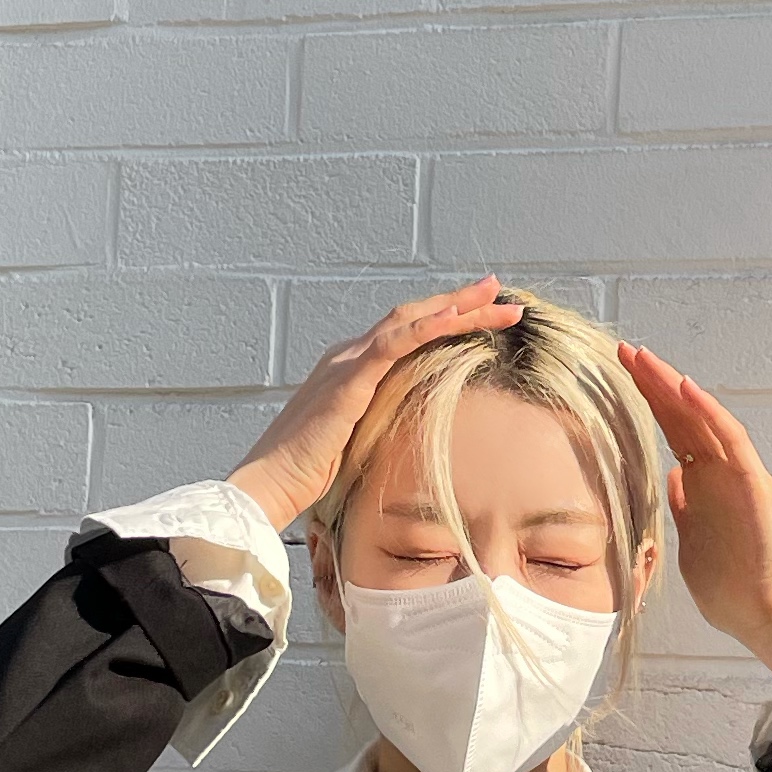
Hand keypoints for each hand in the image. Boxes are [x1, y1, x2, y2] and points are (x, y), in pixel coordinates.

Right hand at [228, 280, 522, 531]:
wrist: (272, 482)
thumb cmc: (310, 473)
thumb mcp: (357, 441)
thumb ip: (380, 424)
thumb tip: (411, 433)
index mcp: (351, 369)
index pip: (405, 332)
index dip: (444, 318)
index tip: (483, 311)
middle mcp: (348, 355)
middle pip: (413, 316)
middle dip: (460, 301)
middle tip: (499, 289)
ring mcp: (346, 363)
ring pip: (410, 320)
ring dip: (457, 307)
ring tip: (495, 297)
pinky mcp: (348, 380)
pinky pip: (392, 343)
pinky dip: (426, 326)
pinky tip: (455, 316)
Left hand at [617, 343, 771, 676]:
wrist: (771, 619)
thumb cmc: (734, 594)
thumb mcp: (692, 546)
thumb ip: (684, 511)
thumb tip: (674, 480)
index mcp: (705, 487)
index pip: (674, 434)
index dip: (648, 404)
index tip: (620, 377)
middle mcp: (721, 474)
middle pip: (684, 417)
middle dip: (654, 383)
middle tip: (624, 351)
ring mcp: (739, 476)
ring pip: (704, 418)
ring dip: (674, 386)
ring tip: (644, 358)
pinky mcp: (754, 485)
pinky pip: (731, 440)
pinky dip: (709, 411)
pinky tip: (685, 386)